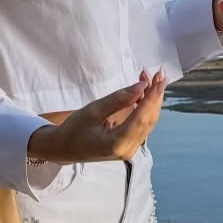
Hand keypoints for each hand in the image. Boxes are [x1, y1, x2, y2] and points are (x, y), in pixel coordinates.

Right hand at [28, 71, 165, 163]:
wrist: (63, 149)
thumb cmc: (73, 130)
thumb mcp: (93, 110)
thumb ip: (118, 99)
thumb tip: (141, 86)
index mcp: (118, 143)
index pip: (142, 117)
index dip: (153, 96)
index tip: (160, 78)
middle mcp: (128, 149)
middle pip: (149, 119)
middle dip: (155, 95)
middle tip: (158, 74)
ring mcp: (130, 149)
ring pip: (148, 122)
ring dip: (151, 100)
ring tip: (151, 79)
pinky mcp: (128, 145)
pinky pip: (142, 124)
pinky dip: (145, 108)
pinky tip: (145, 93)